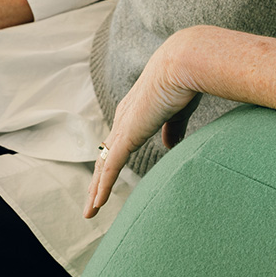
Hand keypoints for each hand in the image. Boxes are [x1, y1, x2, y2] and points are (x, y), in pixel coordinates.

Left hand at [85, 28, 203, 217]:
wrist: (183, 64)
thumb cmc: (185, 84)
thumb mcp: (177, 112)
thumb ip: (171, 130)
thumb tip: (170, 146)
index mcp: (133, 115)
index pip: (116, 146)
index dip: (110, 166)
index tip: (106, 182)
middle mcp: (122, 122)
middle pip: (104, 159)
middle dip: (97, 183)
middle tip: (92, 204)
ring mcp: (122, 128)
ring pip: (103, 167)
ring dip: (96, 191)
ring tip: (90, 212)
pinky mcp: (127, 134)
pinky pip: (111, 167)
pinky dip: (104, 186)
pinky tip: (98, 203)